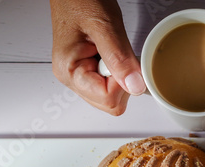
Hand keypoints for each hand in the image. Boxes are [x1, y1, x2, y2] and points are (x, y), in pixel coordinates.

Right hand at [49, 0, 145, 114]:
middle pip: (110, 104)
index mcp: (70, 72)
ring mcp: (79, 77)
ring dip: (120, 76)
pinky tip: (110, 53)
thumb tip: (135, 86)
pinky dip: (119, 72)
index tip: (123, 60)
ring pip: (112, 97)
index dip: (123, 83)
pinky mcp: (88, 72)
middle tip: (115, 53)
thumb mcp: (104, 25)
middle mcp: (71, 79)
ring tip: (110, 50)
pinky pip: (111, 85)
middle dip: (122, 82)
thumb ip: (119, 58)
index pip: (108, 100)